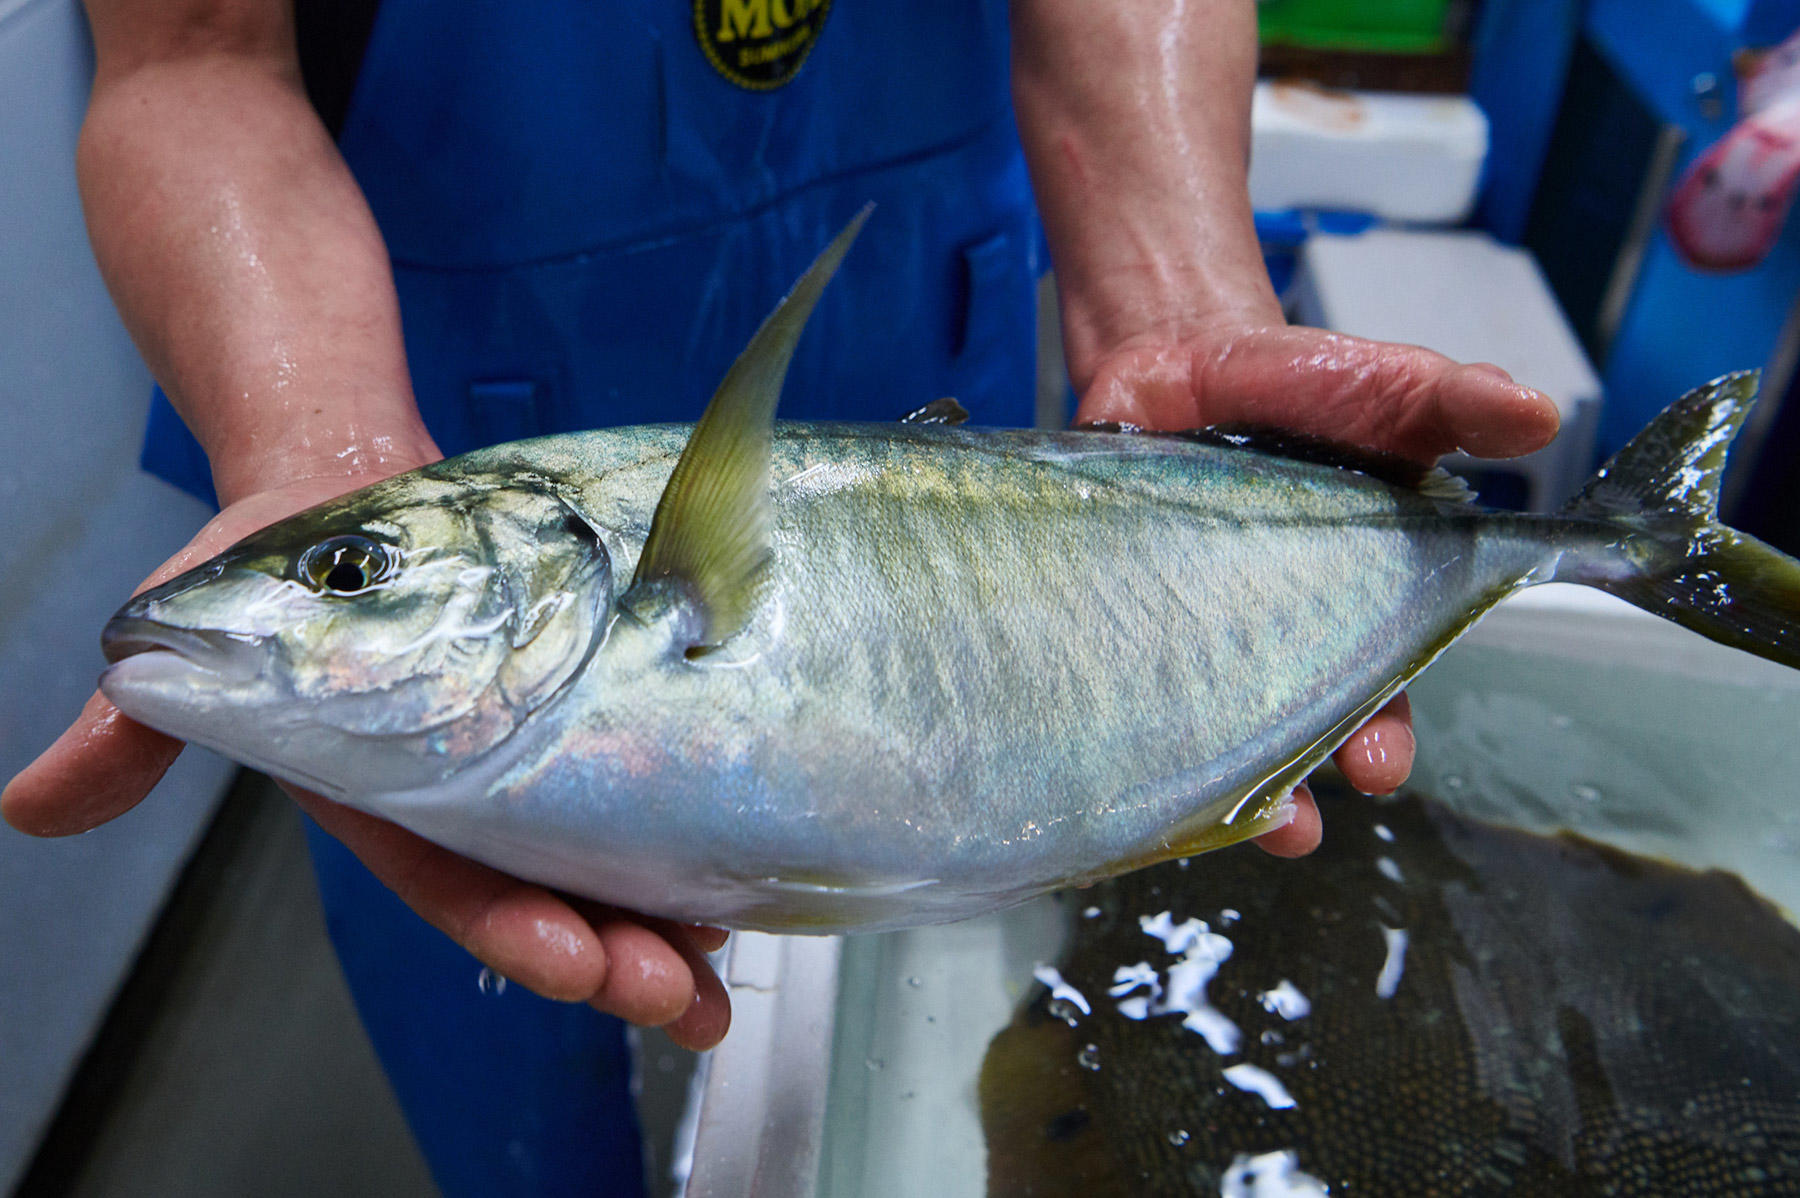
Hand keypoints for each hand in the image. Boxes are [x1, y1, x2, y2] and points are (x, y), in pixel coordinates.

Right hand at [1, 468, 730, 1049]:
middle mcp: (473, 785)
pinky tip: (739, 877)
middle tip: (678, 995)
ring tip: (720, 977)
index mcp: (392, 786)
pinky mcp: (585, 699)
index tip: (580, 961)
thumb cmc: (282, 552)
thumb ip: (137, 733)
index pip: (456, 881)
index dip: (517, 929)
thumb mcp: (207, 628)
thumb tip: (31, 808)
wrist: (351, 469)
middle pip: (551, 891)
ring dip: (665, 923)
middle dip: (615, 956)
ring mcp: (534, 749)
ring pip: (608, 856)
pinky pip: (645, 773)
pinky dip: (689, 830)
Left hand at [1073, 318, 1561, 856]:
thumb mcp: (1387, 385)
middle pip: (1292, 727)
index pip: (1380, 689)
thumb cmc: (1301, 384)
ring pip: (1209, 723)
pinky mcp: (1125, 611)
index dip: (1382, 736)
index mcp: (1361, 598)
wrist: (1179, 354)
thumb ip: (1452, 404)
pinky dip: (1121, 721)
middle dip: (1298, 780)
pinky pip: (1123, 680)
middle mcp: (1280, 630)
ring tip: (1214, 816)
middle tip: (1297, 820)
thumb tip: (1537, 413)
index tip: (1377, 768)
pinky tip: (1122, 756)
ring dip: (1215, 780)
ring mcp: (1199, 627)